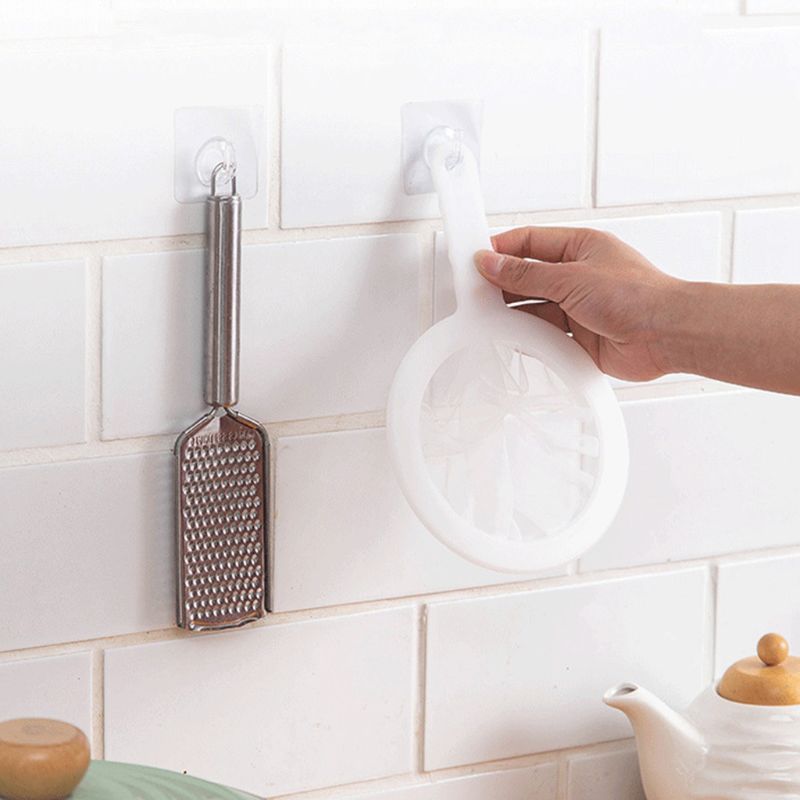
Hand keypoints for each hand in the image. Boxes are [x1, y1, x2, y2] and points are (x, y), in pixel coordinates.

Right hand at [474, 226, 682, 381]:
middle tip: (476, 294)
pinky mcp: (581, 337)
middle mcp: (579, 275)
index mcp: (580, 247)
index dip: (502, 249)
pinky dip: (530, 339)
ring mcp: (579, 307)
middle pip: (529, 277)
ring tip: (491, 319)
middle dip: (503, 285)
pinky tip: (514, 339)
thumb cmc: (636, 295)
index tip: (476, 260)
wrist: (667, 335)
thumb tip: (492, 262)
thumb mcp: (570, 277)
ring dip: (515, 314)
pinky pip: (546, 336)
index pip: (530, 242)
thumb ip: (526, 274)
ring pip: (535, 308)